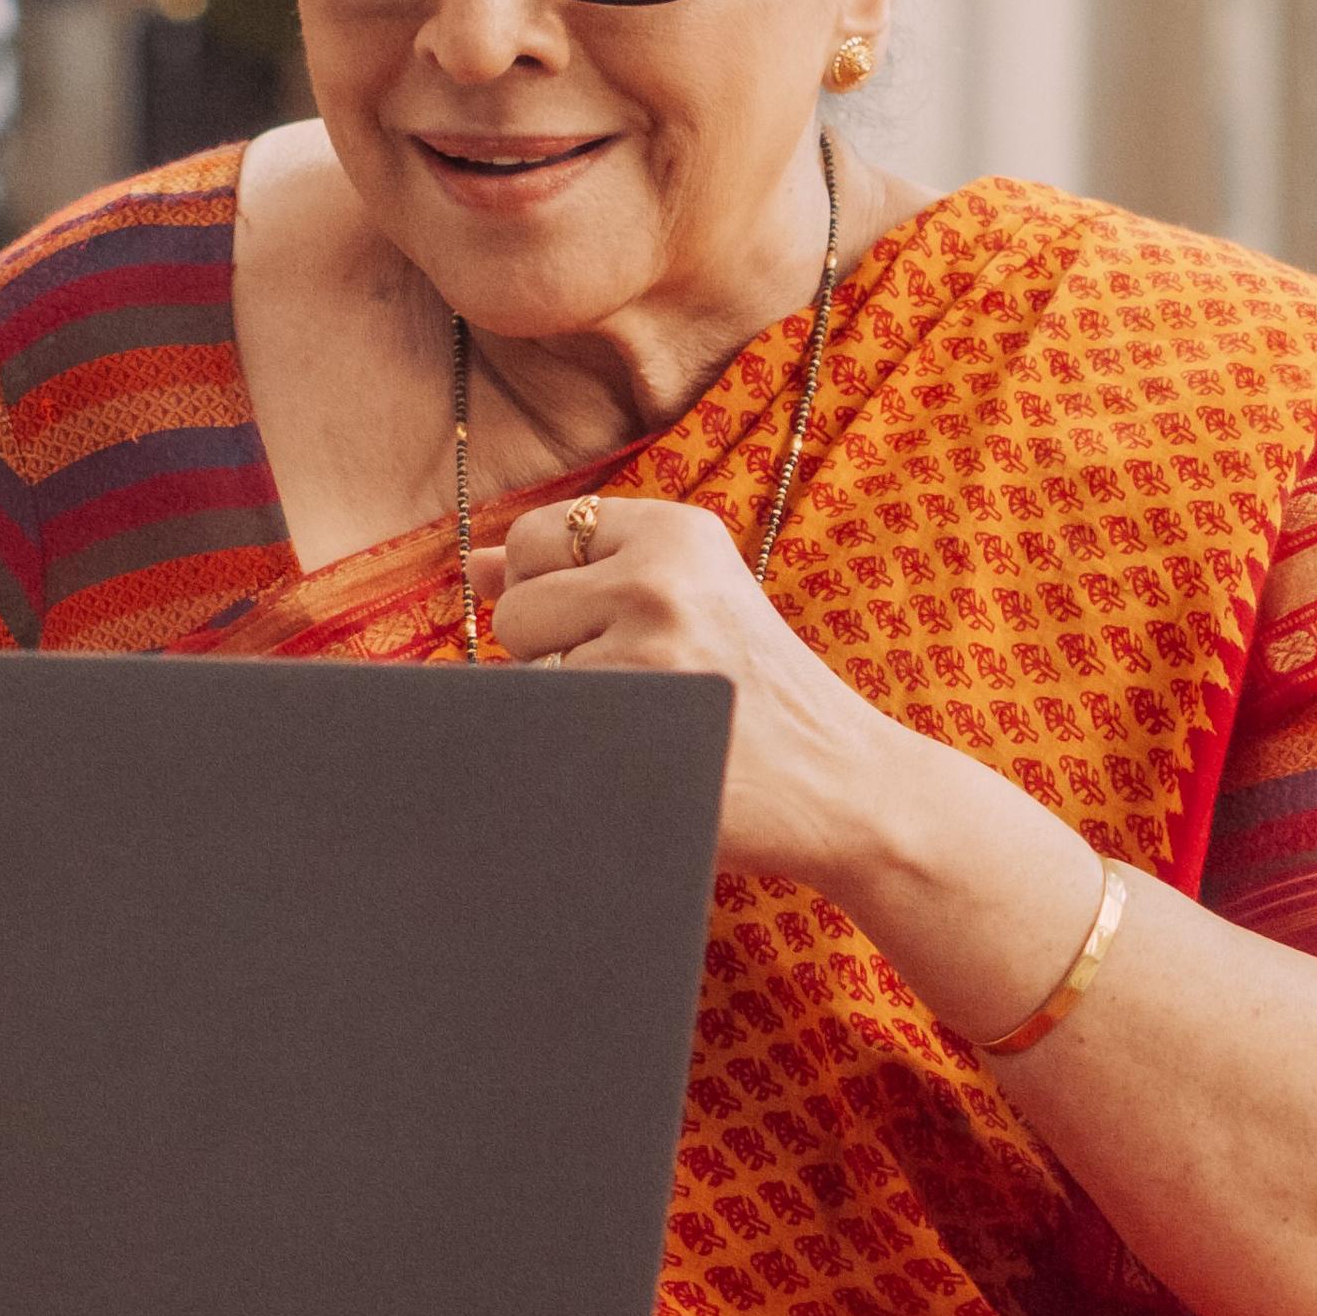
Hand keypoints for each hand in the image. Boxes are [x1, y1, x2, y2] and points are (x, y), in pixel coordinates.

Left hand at [473, 496, 916, 889]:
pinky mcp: (626, 719)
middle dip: (550, 651)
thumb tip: (474, 561)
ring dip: (560, 703)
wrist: (842, 784)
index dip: (549, 589)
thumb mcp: (691, 600)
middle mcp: (657, 576)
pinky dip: (565, 745)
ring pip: (519, 672)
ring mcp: (642, 649)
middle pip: (515, 607)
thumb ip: (584, 572)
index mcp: (677, 531)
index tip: (603, 624)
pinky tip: (630, 751)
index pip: (537, 536)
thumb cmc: (756, 696)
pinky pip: (538, 724)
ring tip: (640, 717)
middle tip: (637, 681)